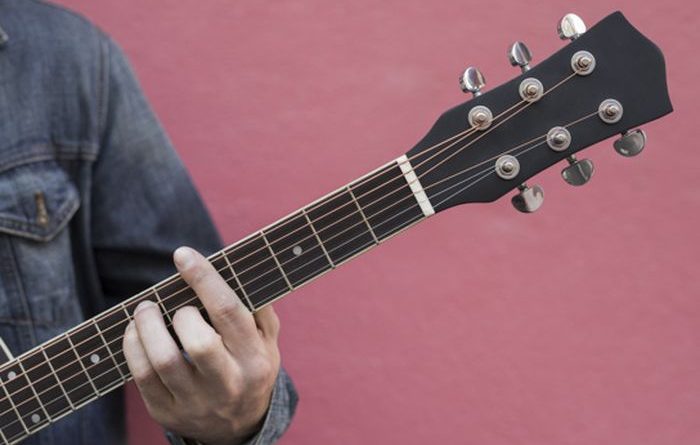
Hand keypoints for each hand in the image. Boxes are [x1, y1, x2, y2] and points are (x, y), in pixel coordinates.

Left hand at [123, 246, 280, 444]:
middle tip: (172, 304)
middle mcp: (228, 383)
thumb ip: (258, 308)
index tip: (183, 255)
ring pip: (164, 361)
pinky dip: (133, 347)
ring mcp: (196, 402)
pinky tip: (135, 332)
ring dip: (147, 327)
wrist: (239, 427)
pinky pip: (142, 377)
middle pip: (199, 343)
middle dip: (180, 314)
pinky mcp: (168, 413)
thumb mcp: (267, 342)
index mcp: (255, 358)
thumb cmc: (250, 368)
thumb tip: (235, 269)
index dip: (204, 279)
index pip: (228, 312)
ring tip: (144, 310)